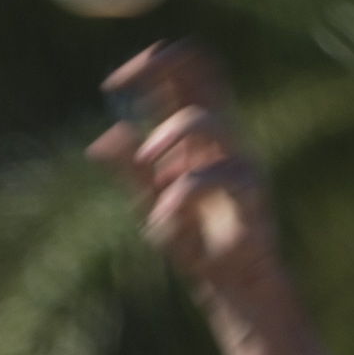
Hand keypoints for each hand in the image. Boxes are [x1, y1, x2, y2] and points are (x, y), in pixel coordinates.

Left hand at [89, 40, 279, 312]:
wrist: (231, 290)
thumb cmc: (197, 248)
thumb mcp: (150, 205)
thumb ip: (130, 172)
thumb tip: (101, 140)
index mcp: (198, 138)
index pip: (183, 75)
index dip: (150, 64)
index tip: (112, 85)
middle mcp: (220, 140)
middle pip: (204, 73)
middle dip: (161, 66)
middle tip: (123, 84)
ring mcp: (239, 161)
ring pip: (203, 118)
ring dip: (165, 137)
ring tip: (146, 167)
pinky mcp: (252, 192)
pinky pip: (215, 176)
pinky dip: (180, 195)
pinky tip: (164, 220)